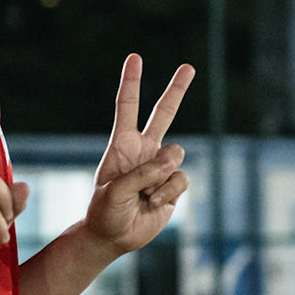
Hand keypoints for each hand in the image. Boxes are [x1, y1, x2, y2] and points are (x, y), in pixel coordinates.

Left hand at [87, 54, 192, 255]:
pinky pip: (181, 180)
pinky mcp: (173, 185)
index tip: (135, 58)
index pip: (128, 107)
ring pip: (176, 154)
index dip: (132, 82)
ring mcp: (160, 167)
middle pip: (164, 113)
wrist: (114, 237)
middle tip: (189, 67)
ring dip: (162, 176)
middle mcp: (144, 150)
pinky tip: (153, 205)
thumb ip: (142, 174)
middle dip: (176, 90)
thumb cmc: (106, 212)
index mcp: (123, 144)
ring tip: (145, 195)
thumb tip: (172, 160)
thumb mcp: (115, 192)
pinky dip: (168, 194)